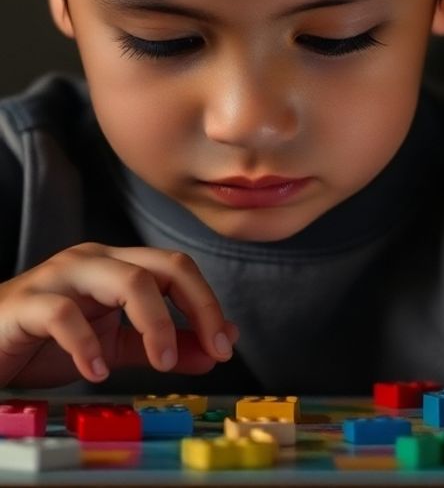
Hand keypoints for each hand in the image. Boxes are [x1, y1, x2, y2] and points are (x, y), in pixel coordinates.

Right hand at [0, 242, 238, 388]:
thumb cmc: (43, 342)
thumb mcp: (114, 346)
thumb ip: (163, 346)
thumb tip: (217, 349)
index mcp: (119, 265)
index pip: (178, 268)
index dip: (208, 303)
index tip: (226, 345)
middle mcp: (94, 261)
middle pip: (162, 265)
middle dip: (197, 306)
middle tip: (213, 350)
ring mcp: (59, 277)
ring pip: (125, 279)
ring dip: (154, 323)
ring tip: (161, 361)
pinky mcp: (25, 303)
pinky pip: (63, 314)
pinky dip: (87, 345)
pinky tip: (96, 373)